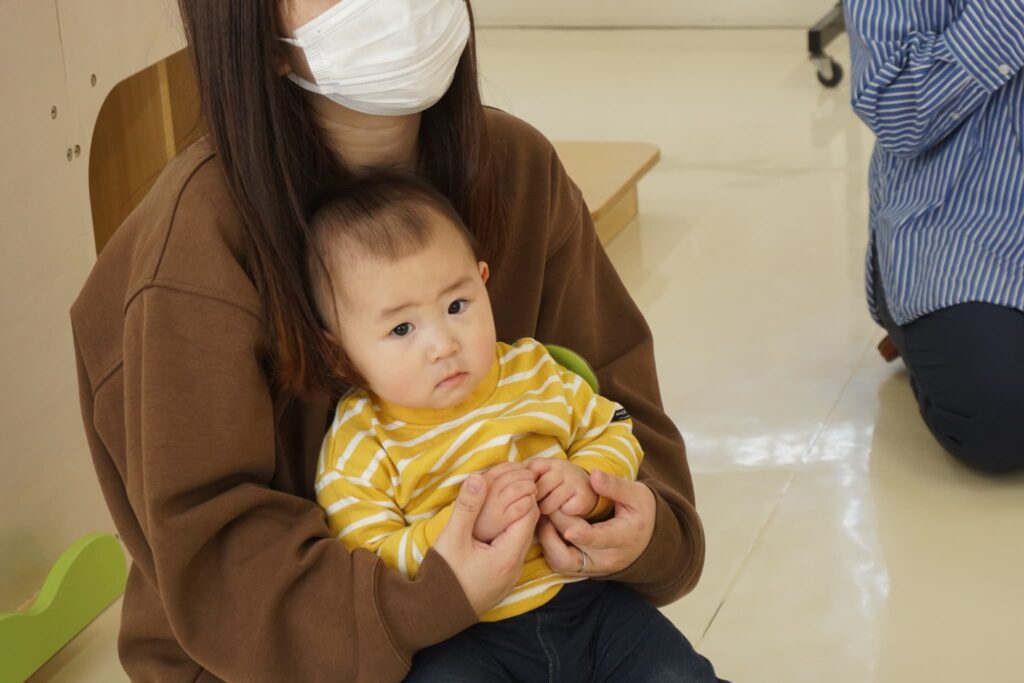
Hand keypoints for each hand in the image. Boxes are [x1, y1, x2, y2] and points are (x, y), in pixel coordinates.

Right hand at [433, 474, 538, 615]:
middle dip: (521, 504)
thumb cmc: (443, 576)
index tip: (513, 479)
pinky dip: (508, 536)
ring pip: (521, 541)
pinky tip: (493, 527)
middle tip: (509, 486)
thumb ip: (467, 507)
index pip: (529, 516)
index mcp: (508, 556)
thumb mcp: (452, 537)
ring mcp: (509, 578)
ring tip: (500, 503)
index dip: (523, 494)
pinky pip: (513, 552)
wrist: (432, 615)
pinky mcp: (501, 582)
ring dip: (514, 520)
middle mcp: (515, 568)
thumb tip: (478, 478)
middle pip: (528, 528)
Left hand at [527, 458, 596, 515]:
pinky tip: (563, 511)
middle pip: (539, 489)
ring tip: (548, 509)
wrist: (586, 488)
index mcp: (549, 463)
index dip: (527, 487)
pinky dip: (562, 515)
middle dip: (535, 501)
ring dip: (547, 510)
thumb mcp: (543, 476)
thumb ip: (527, 480)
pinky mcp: (583, 496)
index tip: (530, 493)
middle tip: (537, 505)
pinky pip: (564, 510)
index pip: (530, 473)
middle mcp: (563, 468)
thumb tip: (512, 491)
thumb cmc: (556, 485)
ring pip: (550, 503)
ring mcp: (574, 482)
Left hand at [536, 470, 654, 576]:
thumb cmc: (641, 513)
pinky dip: (549, 545)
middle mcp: (606, 559)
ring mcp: (593, 568)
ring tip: (545, 514)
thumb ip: (615, 486)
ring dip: (547, 539)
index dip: (584, 536)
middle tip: (544, 502)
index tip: (569, 530)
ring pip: (561, 562)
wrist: (646, 540)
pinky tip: (548, 525)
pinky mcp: (581, 570)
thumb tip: (593, 475)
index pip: (601, 540)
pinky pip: (558, 563)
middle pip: (574, 550)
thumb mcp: (637, 495)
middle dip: (556, 526)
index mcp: (624, 538)